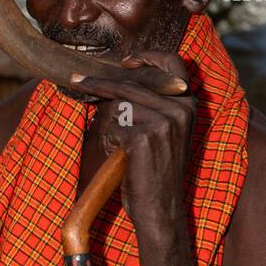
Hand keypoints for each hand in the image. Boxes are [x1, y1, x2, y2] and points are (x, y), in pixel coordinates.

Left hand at [68, 51, 196, 241]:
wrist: (160, 208)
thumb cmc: (154, 170)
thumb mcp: (161, 131)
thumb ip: (147, 105)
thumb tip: (111, 82)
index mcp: (187, 104)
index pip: (172, 63)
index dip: (147, 57)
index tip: (124, 61)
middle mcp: (180, 108)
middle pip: (129, 84)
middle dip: (99, 85)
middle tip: (77, 80)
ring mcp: (163, 121)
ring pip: (117, 106)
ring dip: (109, 125)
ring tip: (121, 147)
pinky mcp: (144, 136)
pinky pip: (112, 127)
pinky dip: (110, 141)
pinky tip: (121, 157)